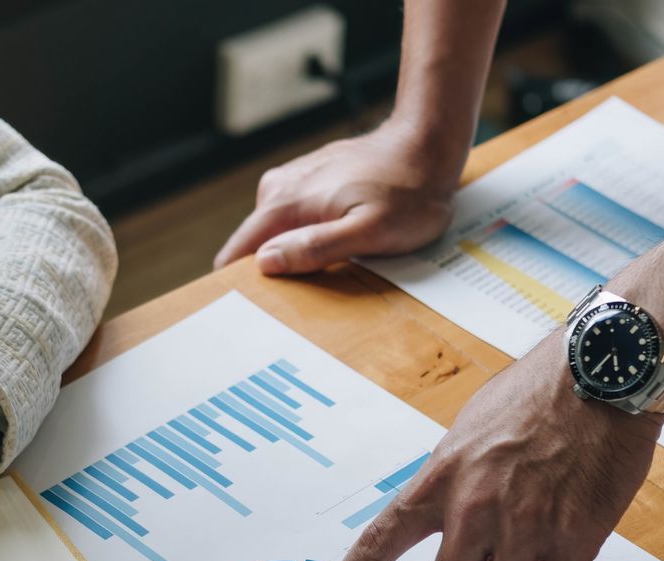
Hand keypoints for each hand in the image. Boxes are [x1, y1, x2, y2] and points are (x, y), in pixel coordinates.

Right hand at [214, 119, 461, 274]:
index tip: (257, 311)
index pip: (236, 253)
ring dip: (296, 255)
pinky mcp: (308, 182)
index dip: (241, 285)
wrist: (426, 145)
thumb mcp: (369, 232)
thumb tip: (265, 263)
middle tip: (313, 293)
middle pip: (255, 246)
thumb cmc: (408, 193)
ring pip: (275, 234)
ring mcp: (292, 182)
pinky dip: (309, 237)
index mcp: (284, 202)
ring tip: (332, 266)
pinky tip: (339, 242)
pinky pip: (294, 221)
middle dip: (276, 274)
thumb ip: (315, 247)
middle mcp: (278, 189)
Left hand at [310, 343, 661, 560]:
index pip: (378, 542)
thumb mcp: (471, 431)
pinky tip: (569, 558)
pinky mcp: (575, 538)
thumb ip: (452, 481)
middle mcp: (475, 508)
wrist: (601, 372)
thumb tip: (447, 519)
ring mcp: (525, 527)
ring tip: (535, 558)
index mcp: (440, 479)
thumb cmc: (540, 393)